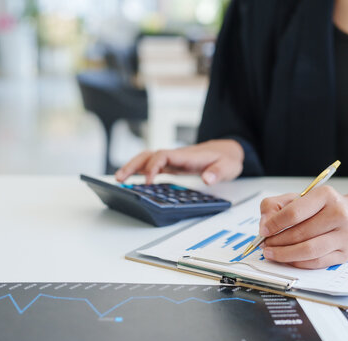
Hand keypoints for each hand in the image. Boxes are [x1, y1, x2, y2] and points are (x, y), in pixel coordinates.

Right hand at [115, 140, 243, 184]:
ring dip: (132, 167)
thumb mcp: (228, 167)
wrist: (227, 151)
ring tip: (118, 180)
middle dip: (132, 165)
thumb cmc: (226, 159)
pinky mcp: (172, 166)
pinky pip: (152, 166)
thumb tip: (207, 179)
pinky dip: (139, 171)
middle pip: (148, 155)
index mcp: (186, 156)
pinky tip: (131, 180)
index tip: (147, 182)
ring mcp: (172, 160)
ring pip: (147, 159)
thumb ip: (217, 172)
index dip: (152, 167)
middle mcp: (176, 156)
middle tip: (119, 179)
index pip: (163, 156)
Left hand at [258, 186, 347, 268]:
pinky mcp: (345, 253)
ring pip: (308, 251)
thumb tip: (265, 226)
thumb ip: (275, 206)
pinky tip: (287, 259)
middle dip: (277, 241)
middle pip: (299, 233)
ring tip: (272, 253)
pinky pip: (316, 262)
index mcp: (325, 195)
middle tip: (265, 244)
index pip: (294, 213)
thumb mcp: (298, 198)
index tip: (264, 231)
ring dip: (284, 254)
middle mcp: (338, 214)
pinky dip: (297, 262)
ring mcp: (344, 235)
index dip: (274, 224)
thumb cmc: (323, 207)